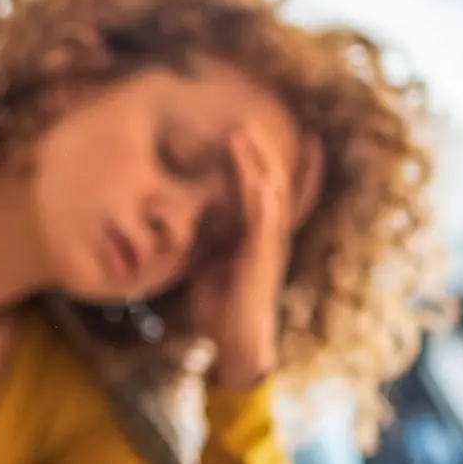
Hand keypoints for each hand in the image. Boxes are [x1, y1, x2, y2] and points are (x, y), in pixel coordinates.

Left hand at [187, 126, 320, 391]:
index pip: (272, 186)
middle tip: (246, 116)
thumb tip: (187, 216)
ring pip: (270, 193)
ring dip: (257, 162)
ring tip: (242, 133)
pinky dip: (261, 199)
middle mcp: (271, 234)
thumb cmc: (221, 308)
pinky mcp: (262, 261)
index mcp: (260, 233)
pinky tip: (257, 181)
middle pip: (274, 179)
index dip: (274, 159)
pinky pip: (264, 224)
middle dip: (263, 148)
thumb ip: (206, 236)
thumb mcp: (208, 261)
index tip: (275, 128)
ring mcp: (270, 246)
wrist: (234, 346)